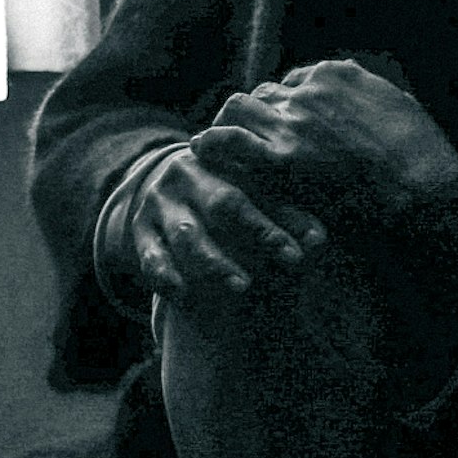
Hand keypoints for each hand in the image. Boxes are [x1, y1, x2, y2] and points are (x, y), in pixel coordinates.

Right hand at [111, 146, 327, 302]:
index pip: (254, 191)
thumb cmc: (222, 192)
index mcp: (222, 161)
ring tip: (242, 286)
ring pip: (186, 234)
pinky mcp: (139, 232)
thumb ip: (284, 215)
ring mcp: (160, 204)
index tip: (301, 254)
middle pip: (222, 204)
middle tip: (284, 266)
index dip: (277, 223)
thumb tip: (318, 241)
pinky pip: (150, 256)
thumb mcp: (251, 193)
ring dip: (215, 262)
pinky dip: (166, 275)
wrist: (163, 183)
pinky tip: (184, 295)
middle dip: (255, 233)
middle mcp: (188, 177)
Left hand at [190, 60, 457, 239]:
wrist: (427, 192)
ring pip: (240, 108)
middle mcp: (310, 90)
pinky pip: (228, 139)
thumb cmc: (424, 160)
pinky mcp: (282, 160)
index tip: (279, 122)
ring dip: (232, 125)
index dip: (285, 104)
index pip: (295, 80)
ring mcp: (293, 122)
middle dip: (255, 114)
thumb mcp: (400, 109)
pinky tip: (200, 150)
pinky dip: (211, 142)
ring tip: (217, 145)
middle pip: (264, 93)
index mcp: (338, 74)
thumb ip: (370, 100)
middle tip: (244, 136)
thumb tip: (361, 104)